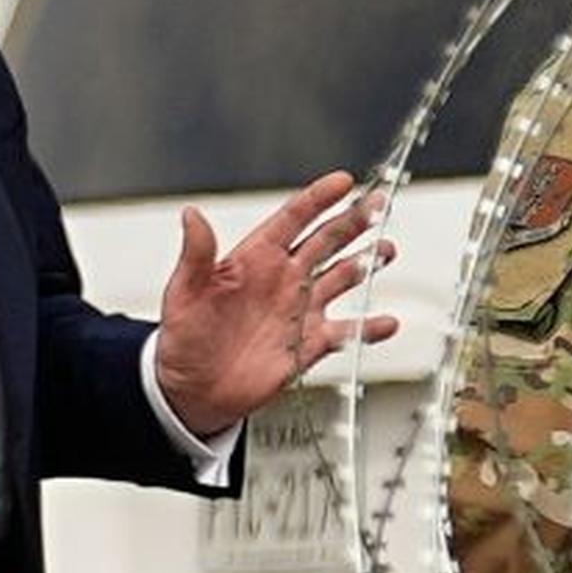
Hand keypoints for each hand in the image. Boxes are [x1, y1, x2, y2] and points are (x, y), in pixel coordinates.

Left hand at [152, 171, 396, 434]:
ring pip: (342, 278)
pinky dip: (368, 328)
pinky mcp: (309, 345)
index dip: (318, 199)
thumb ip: (196, 254)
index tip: (342, 182)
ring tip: (386, 250)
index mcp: (255, 259)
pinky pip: (346, 332)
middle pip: (326, 241)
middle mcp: (283, 280)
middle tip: (376, 204)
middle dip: (353, 222)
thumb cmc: (185, 338)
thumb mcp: (184, 293)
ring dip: (365, 263)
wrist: (193, 390)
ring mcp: (300, 310)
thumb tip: (191, 215)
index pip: (292, 219)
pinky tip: (386, 321)